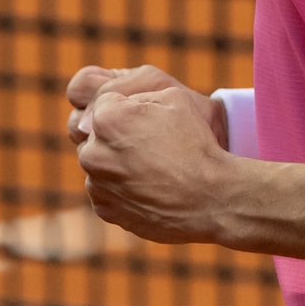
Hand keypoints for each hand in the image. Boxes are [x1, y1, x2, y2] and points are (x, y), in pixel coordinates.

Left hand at [68, 75, 231, 244]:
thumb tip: (113, 106)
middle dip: (118, 136)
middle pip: (97, 135)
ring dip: (118, 163)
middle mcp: (93, 153)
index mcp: (106, 120)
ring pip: (101, 164)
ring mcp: (97, 185)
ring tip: (154, 168)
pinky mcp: (105, 210)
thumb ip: (134, 95)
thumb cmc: (196, 144)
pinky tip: (149, 186)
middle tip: (152, 145)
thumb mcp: (173, 97)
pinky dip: (122, 188)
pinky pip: (106, 191)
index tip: (151, 121)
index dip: (130, 109)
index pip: (105, 104)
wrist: (211, 199)